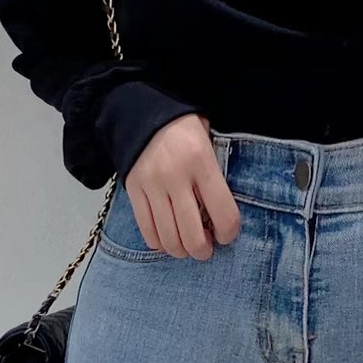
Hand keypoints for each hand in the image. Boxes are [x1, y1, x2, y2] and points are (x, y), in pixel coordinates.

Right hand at [124, 113, 241, 260]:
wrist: (142, 112)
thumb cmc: (182, 128)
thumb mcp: (209, 141)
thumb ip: (216, 175)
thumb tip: (221, 213)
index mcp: (201, 161)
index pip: (223, 212)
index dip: (229, 233)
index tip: (227, 235)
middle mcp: (175, 176)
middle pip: (193, 234)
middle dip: (203, 250)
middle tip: (206, 248)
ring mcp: (151, 185)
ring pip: (169, 237)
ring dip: (182, 251)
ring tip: (187, 246)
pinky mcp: (133, 190)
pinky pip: (147, 230)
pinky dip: (159, 243)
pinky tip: (168, 239)